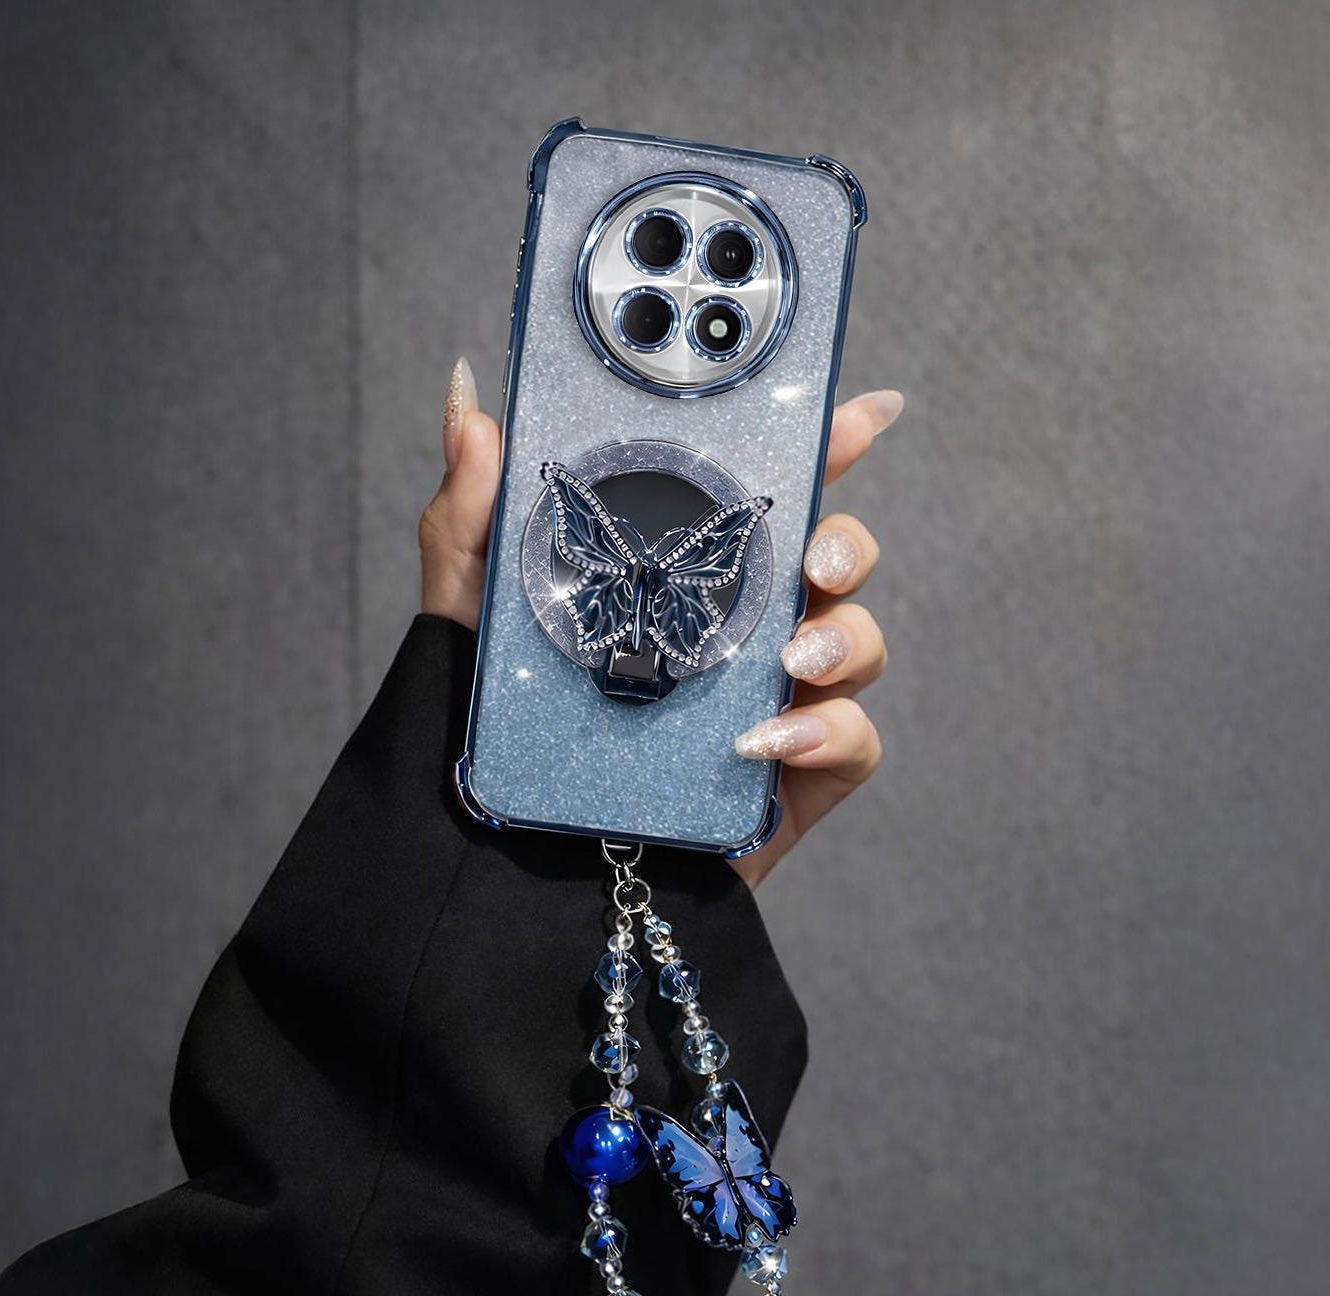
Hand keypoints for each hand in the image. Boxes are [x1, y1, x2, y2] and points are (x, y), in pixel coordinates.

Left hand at [421, 356, 901, 886]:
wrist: (515, 861)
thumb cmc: (506, 728)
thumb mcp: (473, 612)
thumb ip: (472, 512)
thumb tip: (468, 401)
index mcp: (686, 574)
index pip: (769, 498)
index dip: (826, 447)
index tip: (861, 412)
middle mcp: (740, 628)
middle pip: (835, 560)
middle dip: (849, 544)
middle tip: (814, 560)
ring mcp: (773, 701)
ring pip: (859, 644)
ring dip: (844, 641)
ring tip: (789, 660)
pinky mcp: (792, 777)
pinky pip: (854, 742)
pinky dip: (827, 732)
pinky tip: (766, 741)